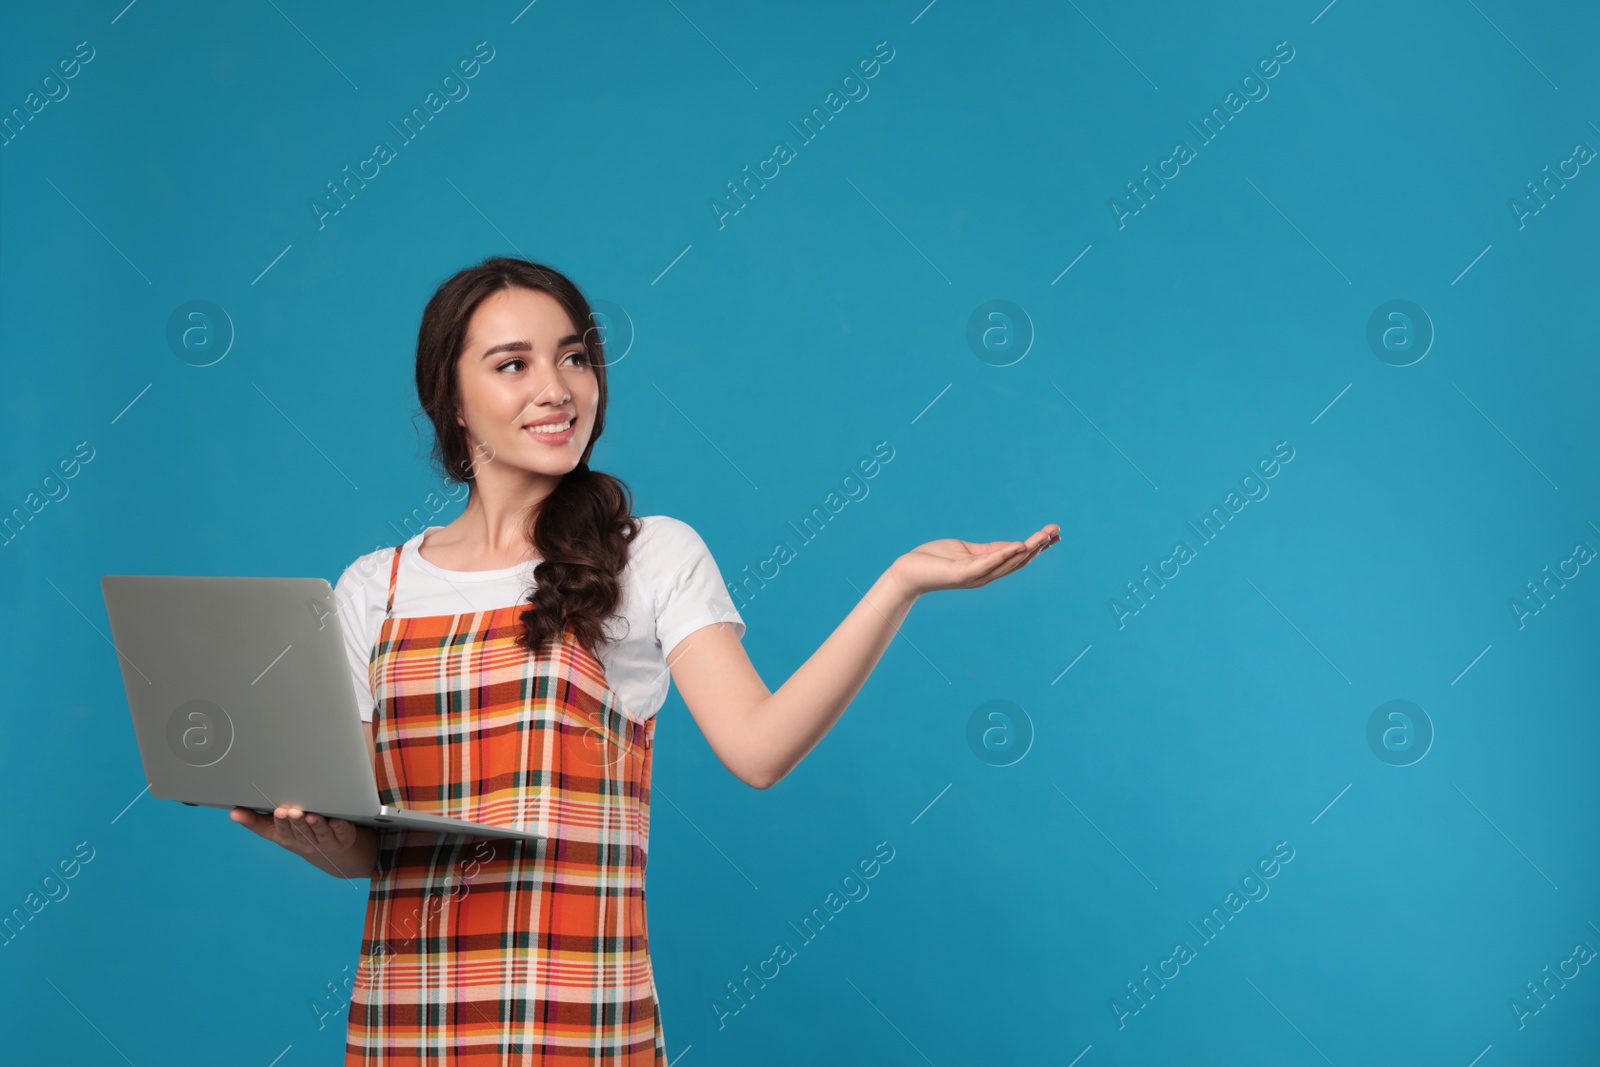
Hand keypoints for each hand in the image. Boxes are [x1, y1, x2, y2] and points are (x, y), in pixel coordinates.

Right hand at [230, 804, 371, 876]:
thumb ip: (255, 821)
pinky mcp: (342, 837)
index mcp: (288, 838)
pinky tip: (337, 819)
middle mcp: (306, 841)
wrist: (331, 855)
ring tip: (310, 815)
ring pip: (319, 832)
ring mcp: (325, 841)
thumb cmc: (298, 836)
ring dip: (315, 824)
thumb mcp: (275, 831)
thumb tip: (232, 812)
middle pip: (300, 831)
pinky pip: (341, 832)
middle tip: (291, 811)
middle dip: (295, 822)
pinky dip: (340, 826)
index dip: (281, 822)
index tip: (278, 811)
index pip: (283, 831)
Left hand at [888, 523, 1059, 597]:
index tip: (1054, 534)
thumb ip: (986, 550)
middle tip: (1056, 531)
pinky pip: (987, 563)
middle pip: (1018, 560)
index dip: (1036, 546)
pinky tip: (1018, 545)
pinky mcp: (962, 573)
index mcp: (986, 567)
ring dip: (1028, 549)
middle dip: (1039, 546)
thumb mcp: (965, 551)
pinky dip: (1004, 555)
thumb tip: (1010, 546)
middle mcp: (985, 575)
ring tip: (1044, 537)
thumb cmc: (933, 560)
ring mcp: (975, 576)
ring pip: (1007, 563)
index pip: (1017, 556)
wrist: (907, 572)